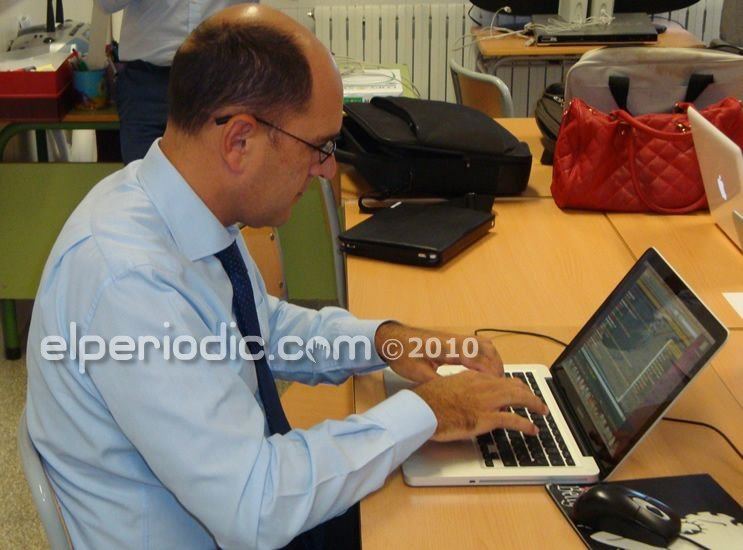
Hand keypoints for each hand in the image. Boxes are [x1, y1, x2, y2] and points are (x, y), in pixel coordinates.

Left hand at [374, 322, 502, 382]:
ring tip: (497, 380)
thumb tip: (454, 396)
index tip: (498, 388)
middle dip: (497, 369)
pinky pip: (478, 345)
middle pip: (488, 351)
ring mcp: (456, 338)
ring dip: (494, 361)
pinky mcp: (454, 340)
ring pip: (485, 346)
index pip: (478, 359)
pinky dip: (487, 356)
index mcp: (448, 348)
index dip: (490, 374)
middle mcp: (456, 340)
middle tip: (502, 387)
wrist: (392, 338)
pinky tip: (485, 369)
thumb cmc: (403, 354)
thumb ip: (437, 383)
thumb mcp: (418, 374)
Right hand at [411, 370, 548, 441]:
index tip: (519, 389)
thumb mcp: (446, 386)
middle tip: (536, 400)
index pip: (499, 378)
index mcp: (473, 376)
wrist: (422, 410)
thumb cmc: (428, 401)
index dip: (513, 385)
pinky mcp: (486, 418)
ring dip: (534, 404)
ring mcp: (486, 401)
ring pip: (519, 398)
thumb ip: (461, 387)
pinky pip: (513, 420)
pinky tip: (533, 429)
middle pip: (514, 386)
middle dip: (528, 393)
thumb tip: (466, 395)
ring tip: (542, 410)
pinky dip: (526, 424)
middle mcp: (483, 384)